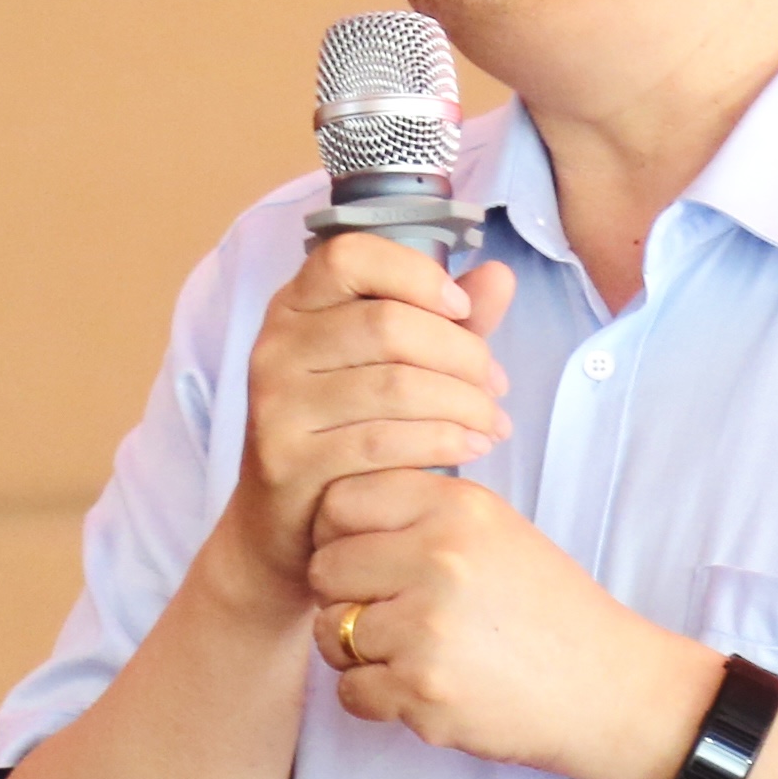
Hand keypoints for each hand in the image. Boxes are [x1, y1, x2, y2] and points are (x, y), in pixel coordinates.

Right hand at [204, 232, 520, 605]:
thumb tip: (501, 275)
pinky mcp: (288, 461)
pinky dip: (443, 442)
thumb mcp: (395, 364)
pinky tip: (473, 448)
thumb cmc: (349, 429)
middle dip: (463, 355)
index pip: (348, 256)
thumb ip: (444, 321)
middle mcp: (276, 347)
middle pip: (389, 326)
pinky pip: (384, 442)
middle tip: (496, 385)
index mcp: (297, 305)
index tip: (462, 306)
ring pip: (395, 386)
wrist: (284, 522)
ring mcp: (276, 405)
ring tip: (493, 423)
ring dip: (464, 404)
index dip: (415, 273)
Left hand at [305, 472, 714, 778]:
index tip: (368, 560)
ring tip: (413, 653)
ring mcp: (427, 627)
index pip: (339, 501)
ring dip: (358, 651)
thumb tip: (330, 514)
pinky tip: (424, 689)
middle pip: (325, 567)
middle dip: (345, 595)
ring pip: (331, 632)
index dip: (341, 534)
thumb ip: (422, 513)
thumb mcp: (496, 532)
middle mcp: (439, 558)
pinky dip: (377, 698)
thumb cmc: (548, 611)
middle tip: (393, 614)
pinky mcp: (422, 691)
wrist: (607, 689)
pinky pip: (349, 691)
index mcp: (457, 508)